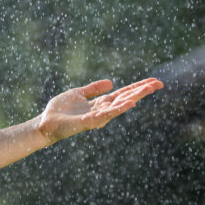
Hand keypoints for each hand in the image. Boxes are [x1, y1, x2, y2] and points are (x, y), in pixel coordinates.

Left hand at [37, 78, 163, 142]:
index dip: (137, 87)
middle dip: (141, 91)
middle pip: (125, 99)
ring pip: (119, 106)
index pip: (122, 93)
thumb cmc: (59, 110)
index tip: (154, 81)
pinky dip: (118, 109)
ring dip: (134, 97)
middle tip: (159, 83)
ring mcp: (96, 117)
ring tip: (148, 89)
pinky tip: (129, 103)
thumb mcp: (77, 94)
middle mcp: (101, 110)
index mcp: (99, 103)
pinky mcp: (88, 121)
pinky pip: (105, 114)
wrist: (45, 123)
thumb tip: (111, 82)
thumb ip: (93, 89)